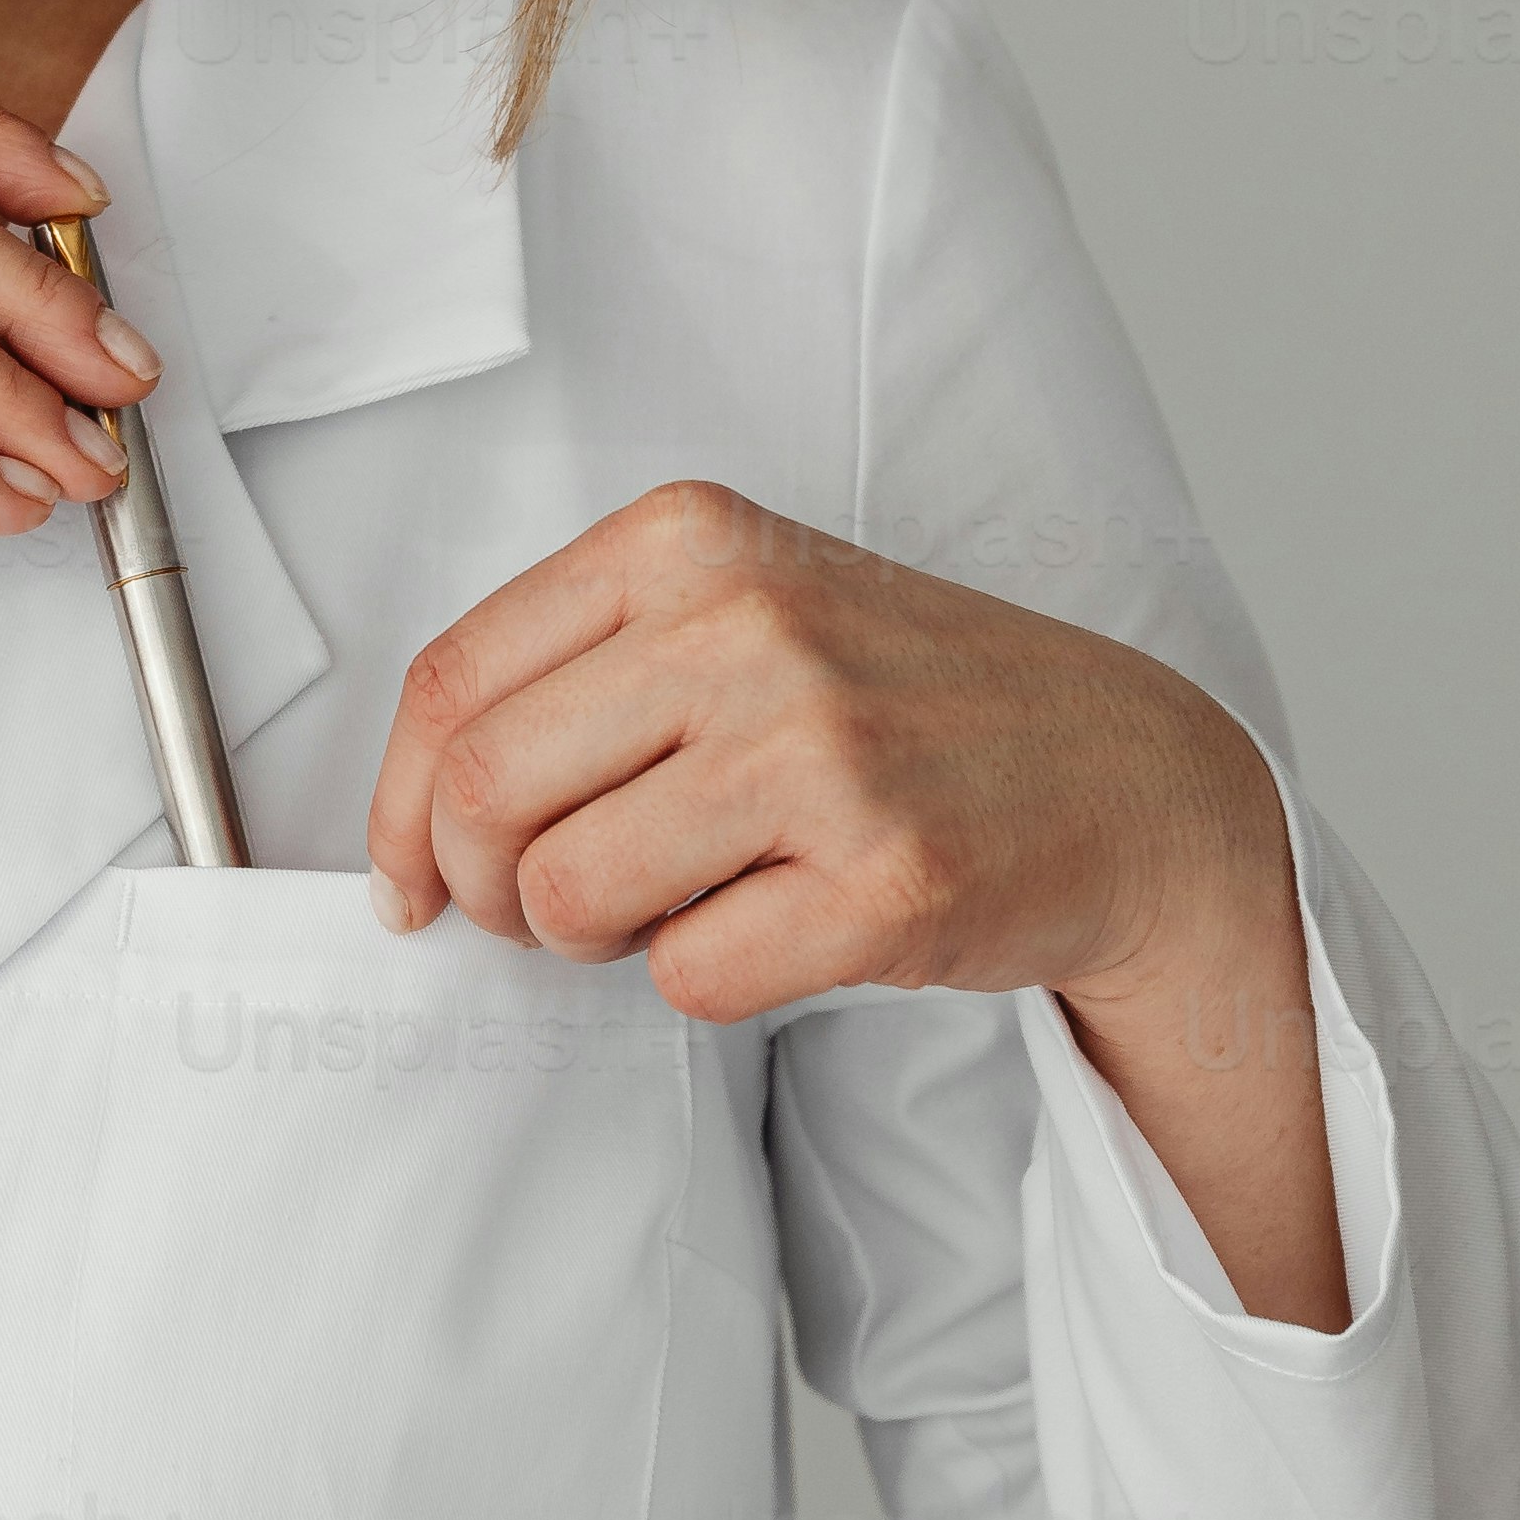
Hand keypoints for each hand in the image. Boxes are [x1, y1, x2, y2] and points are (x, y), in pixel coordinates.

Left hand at [367, 481, 1348, 1326]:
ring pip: (568, 893)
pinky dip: (701, 979)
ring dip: (586, 938)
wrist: (1124, 777)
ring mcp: (823, 752)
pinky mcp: (887, 881)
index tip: (406, 878)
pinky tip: (770, 928)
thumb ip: (577, 671)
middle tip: (533, 913)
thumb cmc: (902, 702)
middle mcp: (747, 625)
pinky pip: (690, 976)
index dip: (395, 806)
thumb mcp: (736, 609)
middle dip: (480, 886)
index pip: (450, 683)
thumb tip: (410, 818)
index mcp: (687, 540)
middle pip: (483, 794)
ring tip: (663, 910)